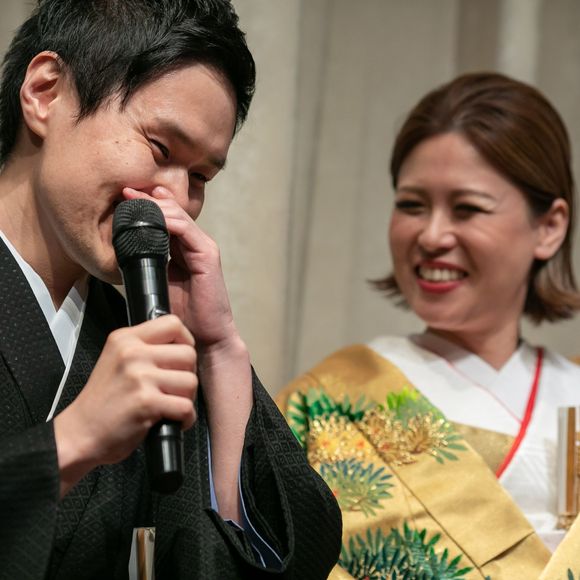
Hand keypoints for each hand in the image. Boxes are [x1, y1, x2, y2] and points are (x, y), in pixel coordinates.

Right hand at [54, 315, 196, 492]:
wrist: (79, 433)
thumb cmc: (102, 401)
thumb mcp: (116, 359)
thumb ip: (146, 348)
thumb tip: (183, 346)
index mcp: (126, 339)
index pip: (173, 324)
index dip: (185, 342)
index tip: (179, 359)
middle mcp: (132, 353)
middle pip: (188, 354)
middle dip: (188, 374)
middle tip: (174, 388)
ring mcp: (139, 377)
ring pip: (191, 381)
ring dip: (186, 398)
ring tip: (169, 405)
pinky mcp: (146, 402)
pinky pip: (186, 407)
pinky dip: (186, 419)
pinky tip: (173, 421)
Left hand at [122, 187, 235, 348]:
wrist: (203, 336)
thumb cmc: (182, 315)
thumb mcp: (158, 282)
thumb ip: (147, 262)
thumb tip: (123, 249)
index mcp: (183, 250)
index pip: (165, 218)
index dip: (146, 205)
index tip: (123, 198)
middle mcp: (195, 244)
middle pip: (172, 211)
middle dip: (148, 199)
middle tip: (125, 192)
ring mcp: (203, 247)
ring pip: (178, 216)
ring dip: (155, 206)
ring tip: (134, 200)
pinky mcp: (208, 255)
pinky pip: (186, 230)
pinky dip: (168, 221)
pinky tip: (151, 218)